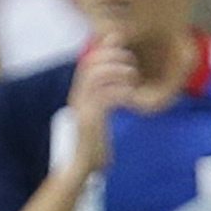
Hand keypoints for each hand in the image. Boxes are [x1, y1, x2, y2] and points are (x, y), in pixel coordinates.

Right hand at [64, 42, 137, 179]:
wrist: (82, 168)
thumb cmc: (93, 146)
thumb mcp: (99, 119)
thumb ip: (105, 102)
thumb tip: (118, 93)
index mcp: (79, 95)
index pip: (87, 63)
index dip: (102, 49)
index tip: (119, 42)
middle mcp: (78, 98)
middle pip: (90, 64)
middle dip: (111, 56)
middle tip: (131, 61)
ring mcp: (82, 108)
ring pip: (97, 76)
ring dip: (117, 71)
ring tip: (133, 75)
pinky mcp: (90, 120)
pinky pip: (105, 96)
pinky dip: (121, 91)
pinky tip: (131, 95)